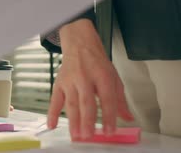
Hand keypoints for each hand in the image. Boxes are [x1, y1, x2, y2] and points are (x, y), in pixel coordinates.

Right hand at [49, 19, 133, 140]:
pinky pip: (55, 100)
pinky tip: (52, 125)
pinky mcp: (59, 83)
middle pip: (86, 102)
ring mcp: (70, 81)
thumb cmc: (97, 62)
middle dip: (87, 120)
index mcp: (102, 76)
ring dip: (72, 120)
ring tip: (76, 135)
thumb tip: (128, 118)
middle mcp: (85, 78)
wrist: (79, 45)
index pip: (107, 99)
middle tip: (89, 135)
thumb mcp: (113, 77)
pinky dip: (52, 113)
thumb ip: (120, 99)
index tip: (110, 131)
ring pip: (71, 103)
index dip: (109, 116)